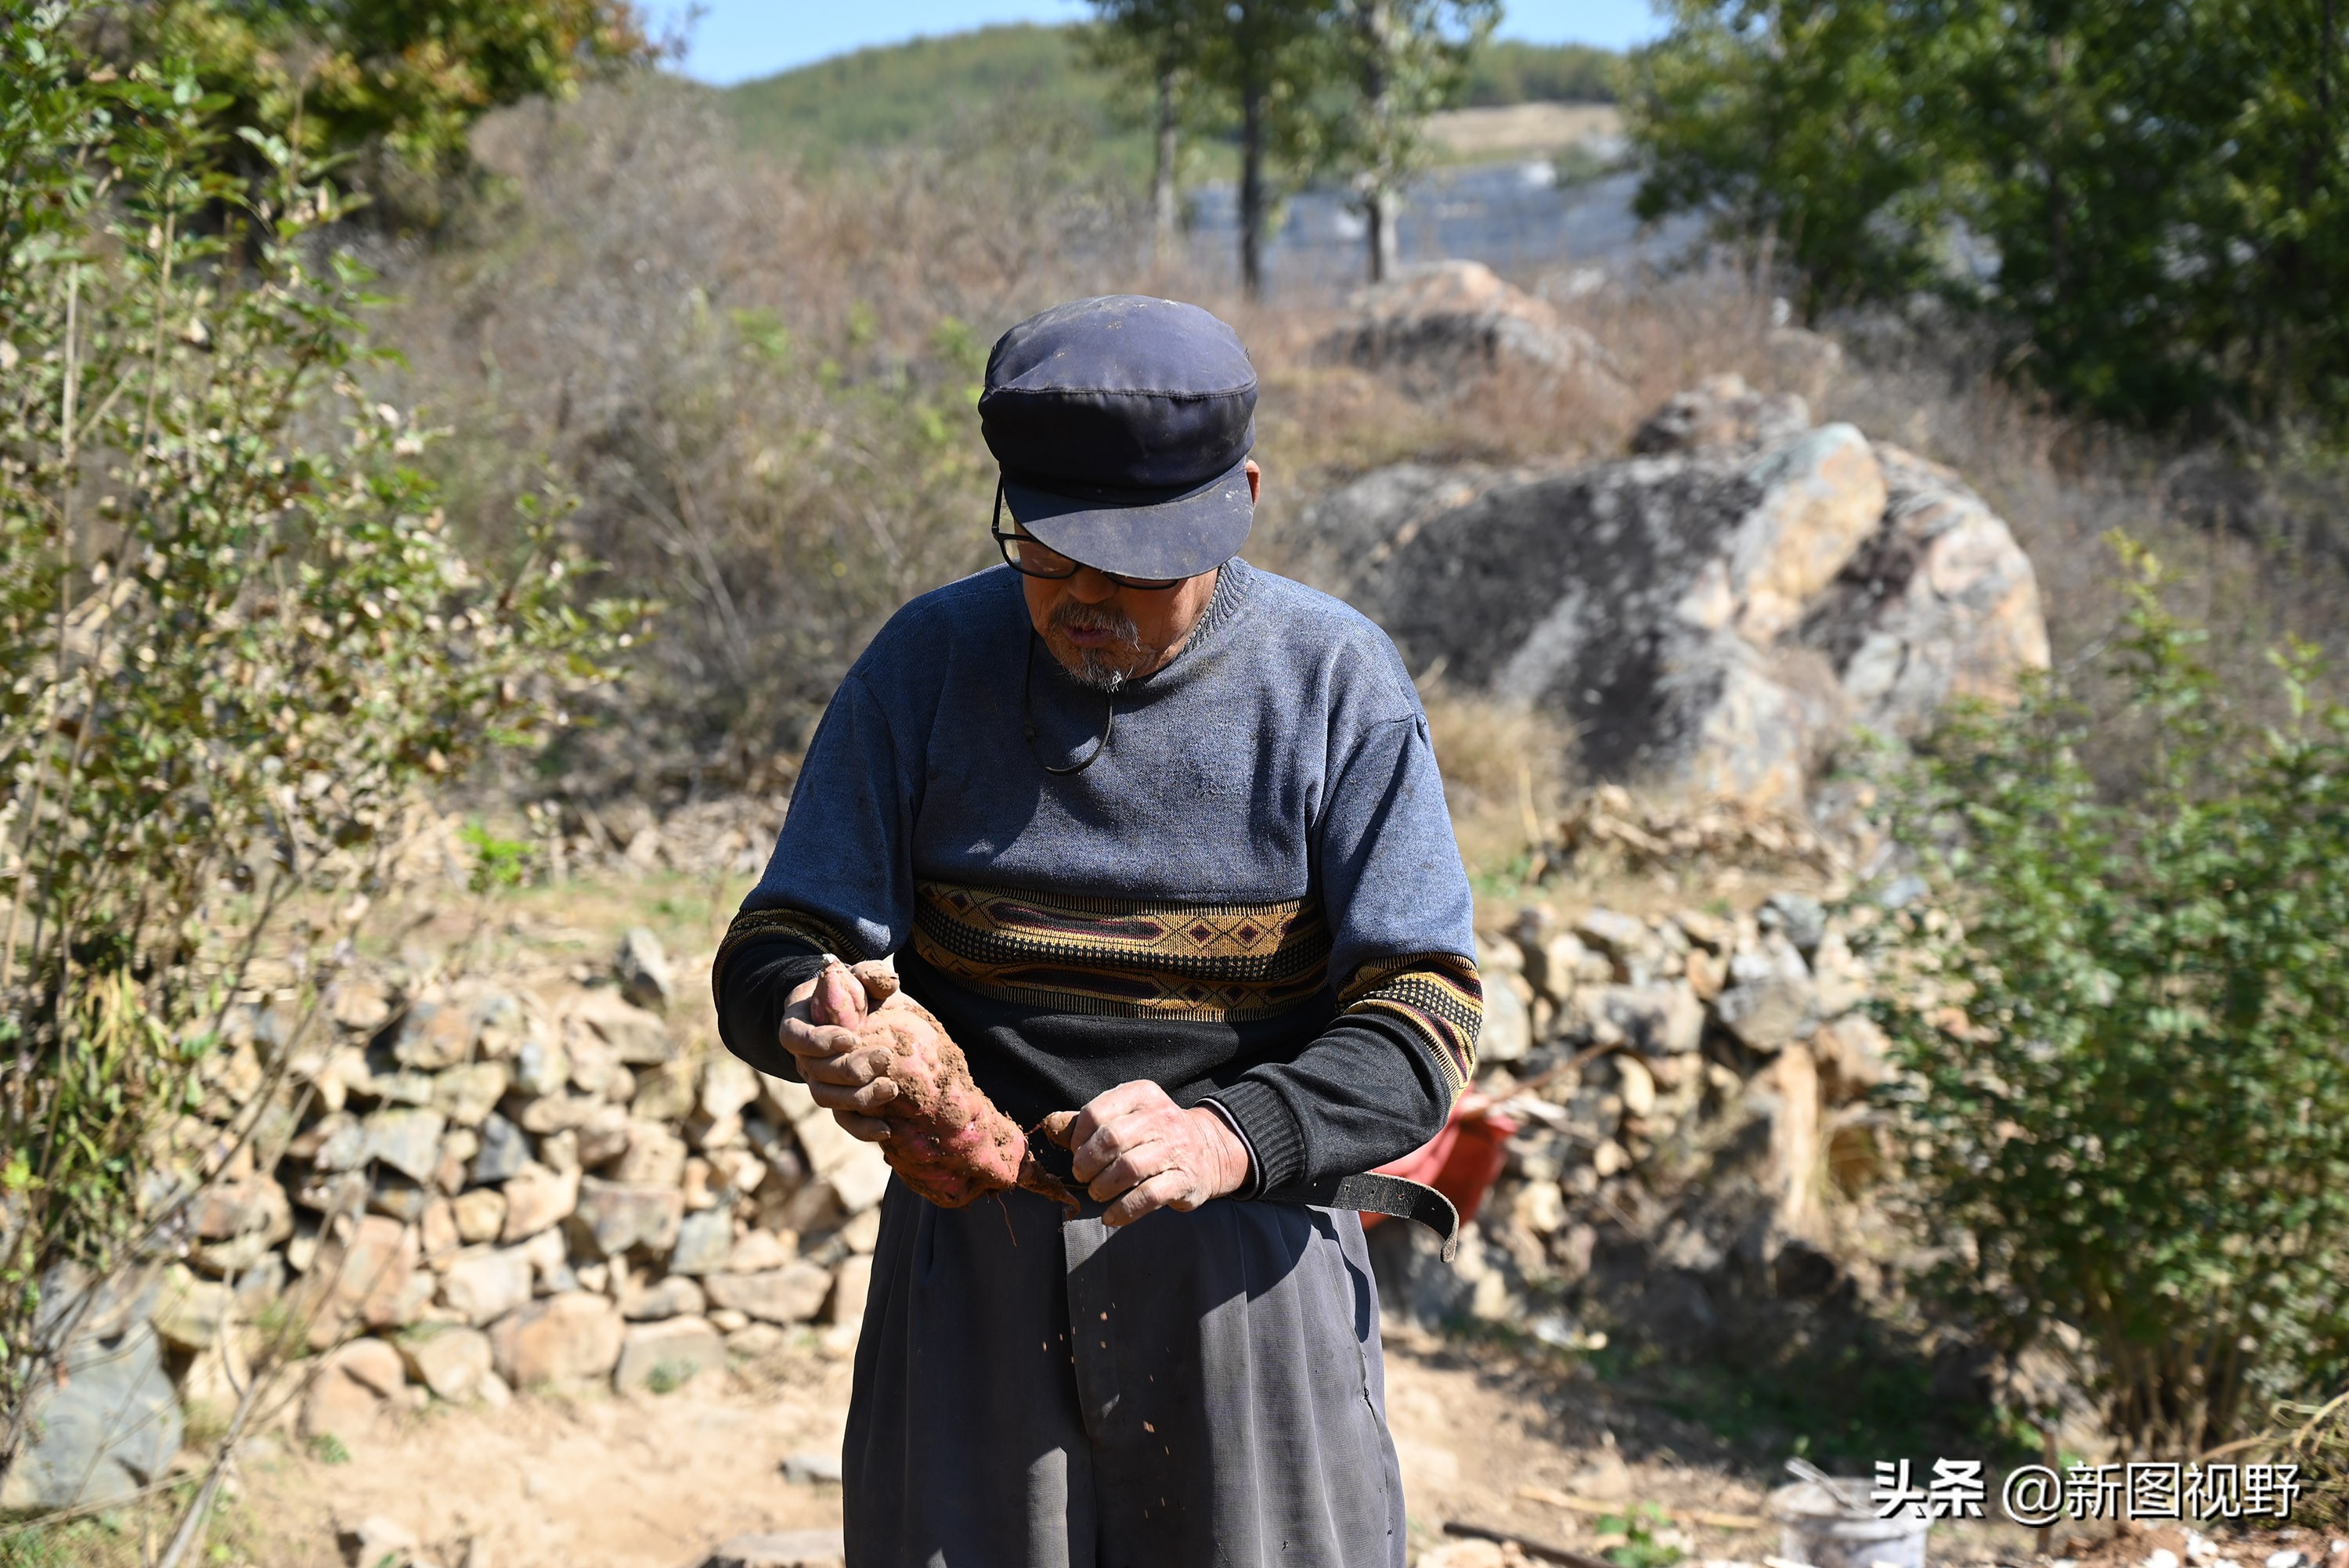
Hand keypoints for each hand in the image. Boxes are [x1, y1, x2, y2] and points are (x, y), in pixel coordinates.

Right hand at [778, 973, 897, 1141]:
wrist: (852, 1017)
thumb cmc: (851, 993)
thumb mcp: (857, 977)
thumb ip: (870, 974)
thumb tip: (887, 983)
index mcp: (799, 1024)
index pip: (795, 1037)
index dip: (818, 1041)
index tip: (850, 1037)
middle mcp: (804, 1058)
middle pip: (816, 1072)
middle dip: (849, 1069)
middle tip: (884, 1058)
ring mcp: (819, 1081)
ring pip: (827, 1098)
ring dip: (858, 1097)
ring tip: (890, 1088)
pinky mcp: (839, 1099)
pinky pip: (843, 1120)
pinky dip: (862, 1129)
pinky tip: (887, 1129)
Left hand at [1065, 1080, 1250, 1226]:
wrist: (1208, 1152)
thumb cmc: (1153, 1135)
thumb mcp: (1125, 1117)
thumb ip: (1087, 1121)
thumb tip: (1049, 1124)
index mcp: (1142, 1094)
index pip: (1097, 1112)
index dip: (1078, 1138)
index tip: (1076, 1152)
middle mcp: (1162, 1117)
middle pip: (1111, 1139)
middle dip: (1088, 1163)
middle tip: (1082, 1175)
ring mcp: (1176, 1148)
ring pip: (1128, 1168)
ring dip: (1103, 1186)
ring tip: (1097, 1193)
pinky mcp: (1185, 1179)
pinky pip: (1148, 1197)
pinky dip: (1123, 1210)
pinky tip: (1111, 1217)